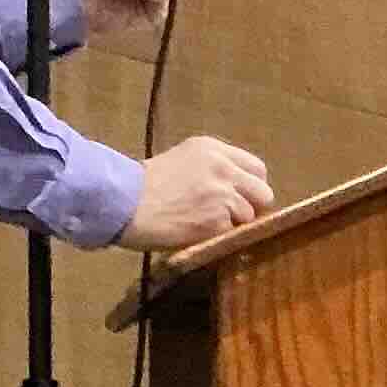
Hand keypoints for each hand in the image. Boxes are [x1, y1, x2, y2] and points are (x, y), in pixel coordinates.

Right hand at [119, 137, 273, 251]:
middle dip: (252, 207)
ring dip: (233, 225)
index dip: (253, 186)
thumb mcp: (184, 160)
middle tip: (230, 216)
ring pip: (250, 217)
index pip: (257, 168)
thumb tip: (245, 191)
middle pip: (263, 193)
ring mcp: (222, 194)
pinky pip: (233, 234)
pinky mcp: (218, 221)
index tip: (243, 197)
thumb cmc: (146, 185)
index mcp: (213, 149)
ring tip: (203, 222)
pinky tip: (197, 231)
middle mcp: (223, 168)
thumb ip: (216, 169)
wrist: (123, 203)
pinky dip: (219, 237)